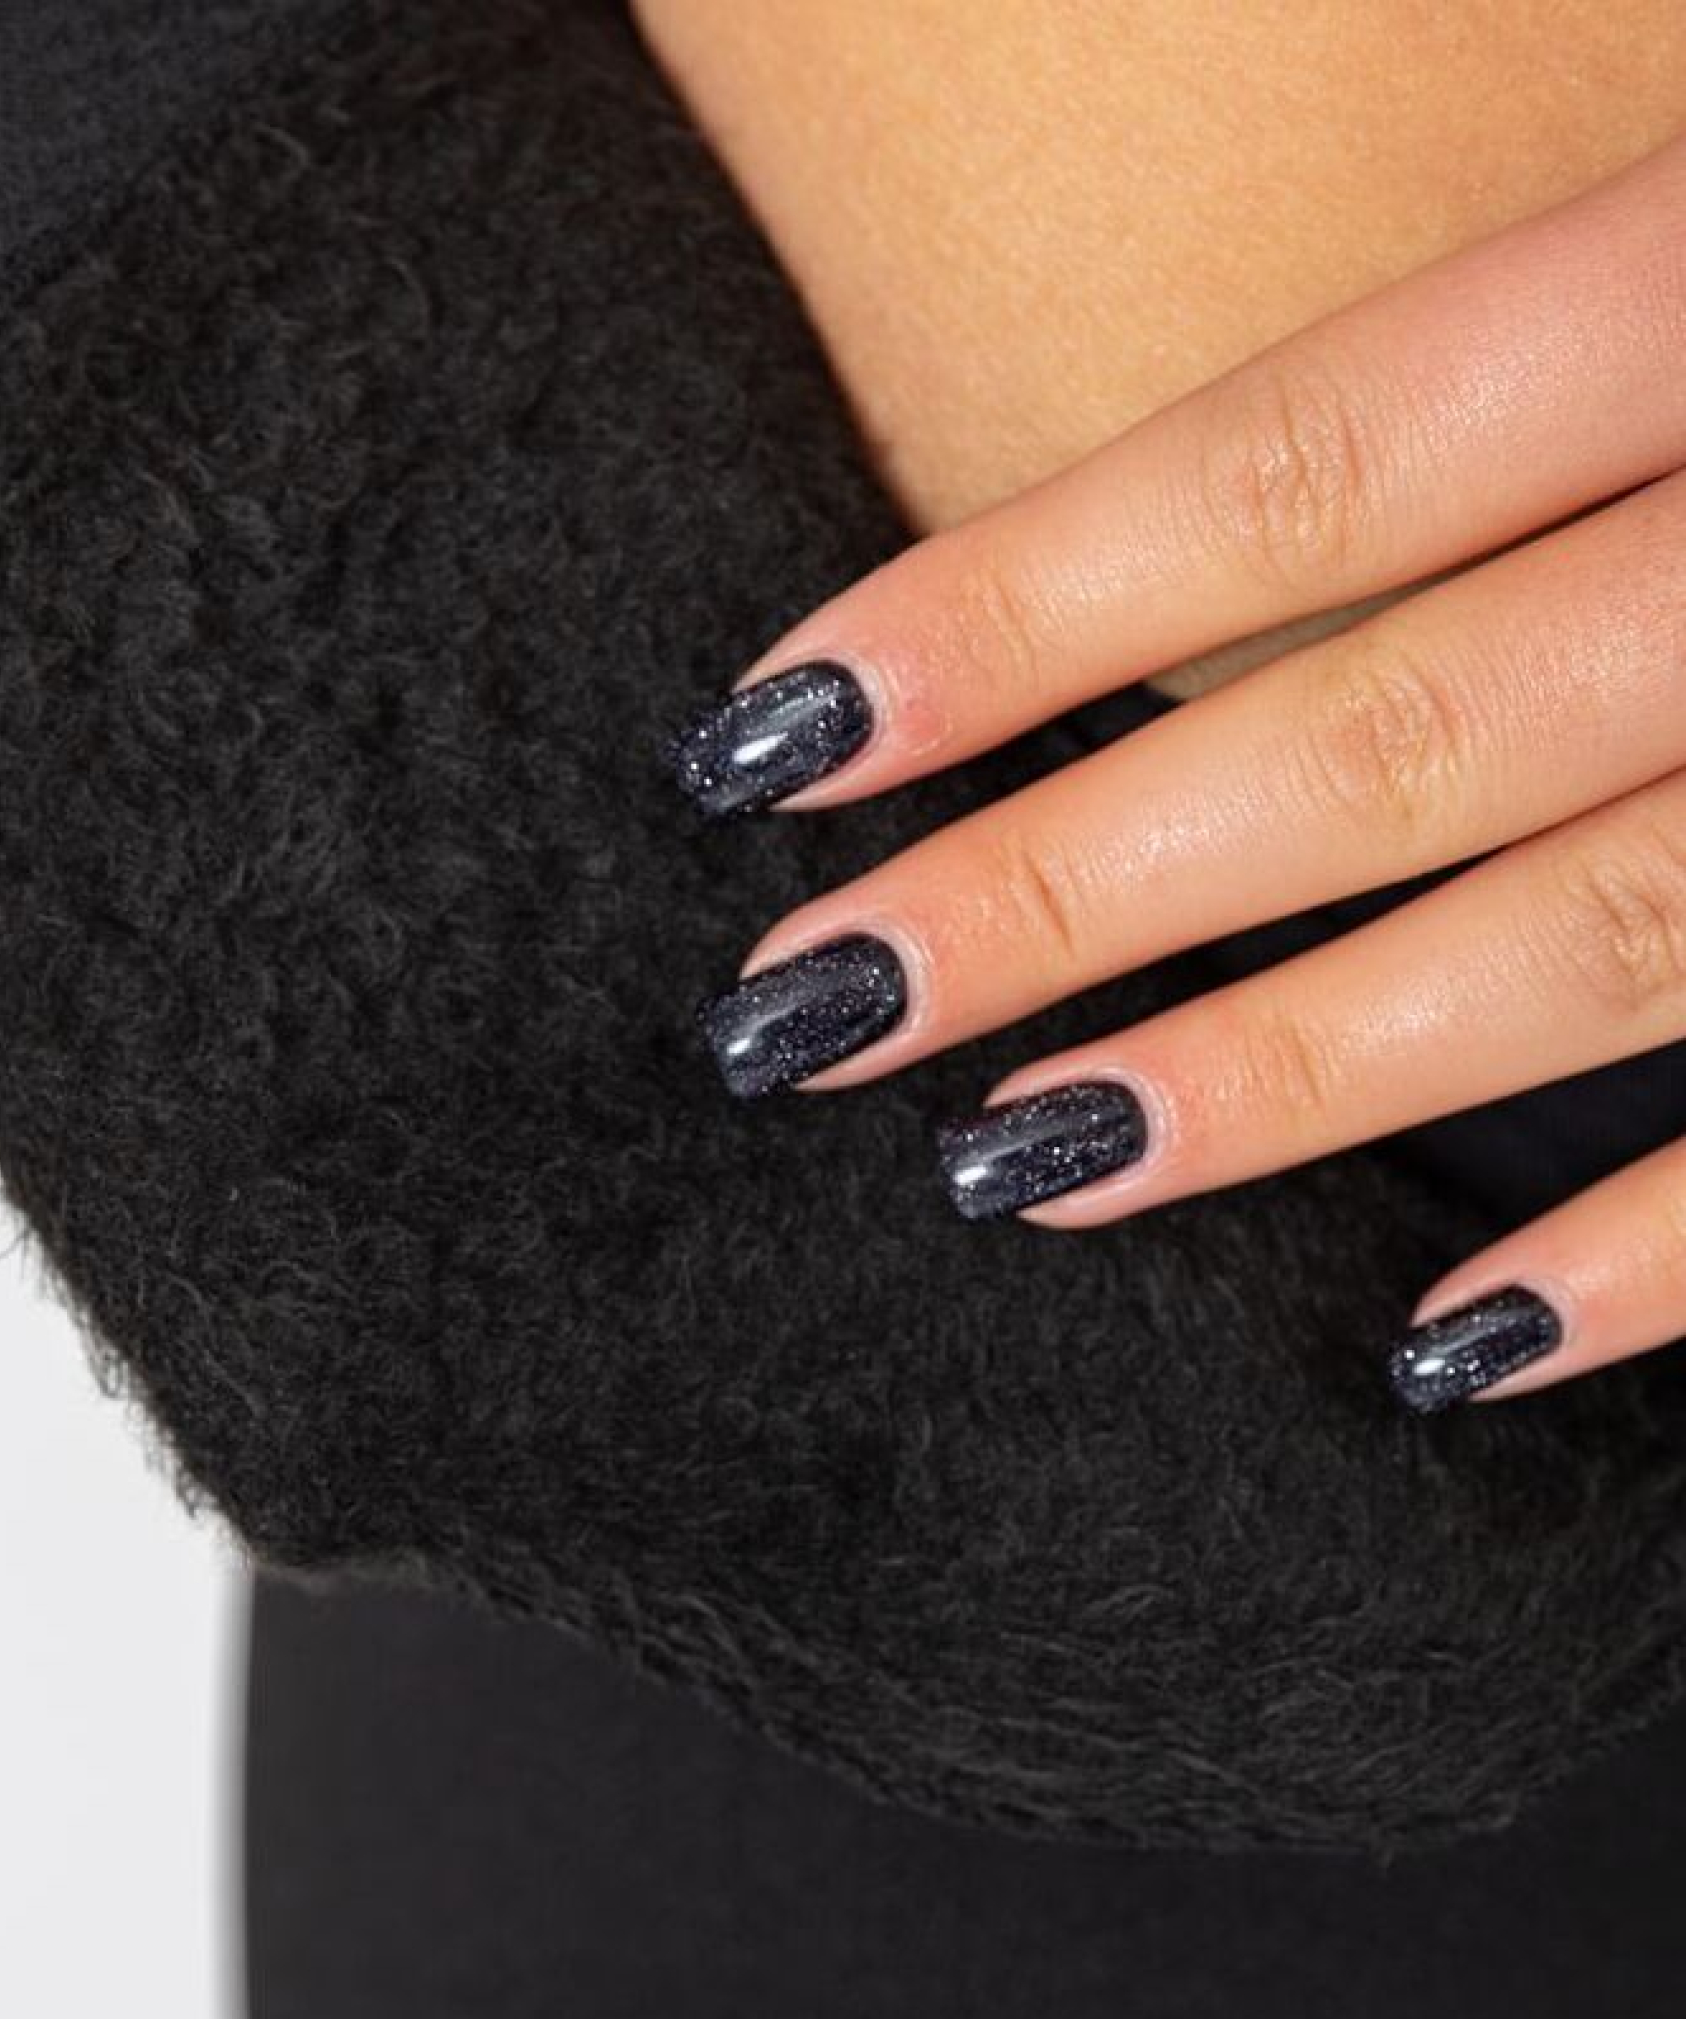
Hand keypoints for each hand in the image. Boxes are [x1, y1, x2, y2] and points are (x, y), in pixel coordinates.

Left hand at [669, 134, 1685, 1415]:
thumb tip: (1269, 514)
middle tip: (804, 1009)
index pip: (1313, 458)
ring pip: (1591, 942)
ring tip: (1024, 1168)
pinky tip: (1445, 1353)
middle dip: (1067, 885)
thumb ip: (1567, 317)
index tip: (769, 743)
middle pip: (1392, 726)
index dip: (1016, 606)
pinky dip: (1658, 1261)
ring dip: (1287, 1079)